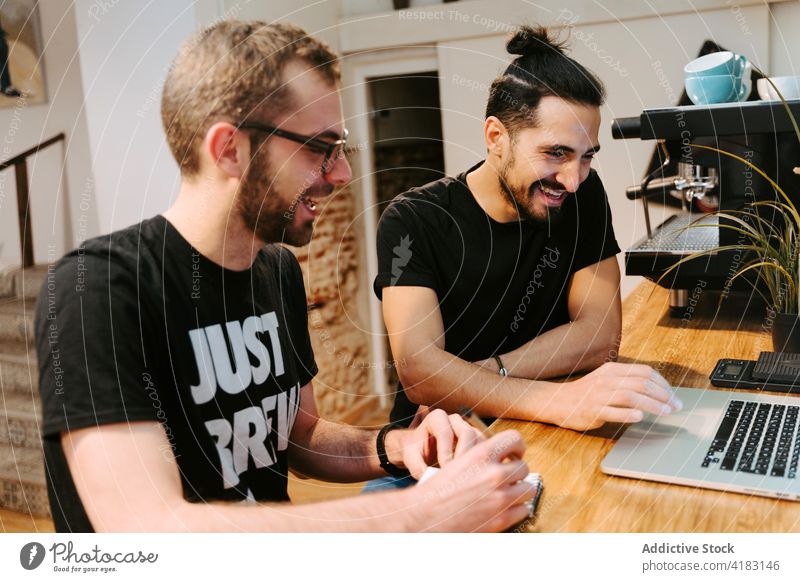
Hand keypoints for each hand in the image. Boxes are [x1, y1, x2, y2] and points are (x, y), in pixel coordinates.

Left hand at [389, 408, 484, 478]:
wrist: (424, 449)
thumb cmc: (417, 451)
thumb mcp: (411, 458)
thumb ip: (417, 467)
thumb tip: (429, 478)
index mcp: (436, 418)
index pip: (445, 432)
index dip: (445, 452)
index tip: (444, 470)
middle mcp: (454, 419)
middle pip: (467, 432)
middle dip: (464, 454)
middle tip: (460, 474)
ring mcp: (468, 427)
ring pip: (479, 439)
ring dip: (477, 458)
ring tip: (468, 476)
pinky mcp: (477, 438)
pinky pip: (486, 447)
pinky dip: (483, 460)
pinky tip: (475, 475)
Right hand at [410, 430, 536, 531]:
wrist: (425, 515)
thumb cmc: (438, 489)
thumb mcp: (459, 461)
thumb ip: (482, 457)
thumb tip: (504, 458)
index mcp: (481, 454)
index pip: (514, 439)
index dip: (518, 446)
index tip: (514, 455)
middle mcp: (494, 473)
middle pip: (523, 467)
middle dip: (517, 473)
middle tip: (509, 478)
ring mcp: (500, 497)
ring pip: (528, 489)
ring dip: (520, 491)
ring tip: (508, 493)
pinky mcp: (502, 518)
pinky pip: (523, 510)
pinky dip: (516, 509)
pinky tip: (504, 508)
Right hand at [548, 362, 681, 430]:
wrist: (557, 401)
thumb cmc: (585, 393)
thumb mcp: (605, 379)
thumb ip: (626, 381)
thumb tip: (656, 390)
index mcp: (612, 370)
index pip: (644, 372)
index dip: (663, 384)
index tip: (672, 395)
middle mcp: (606, 380)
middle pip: (642, 383)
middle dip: (663, 395)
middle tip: (676, 406)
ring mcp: (599, 395)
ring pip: (632, 396)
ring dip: (653, 405)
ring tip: (666, 412)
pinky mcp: (593, 411)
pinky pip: (614, 411)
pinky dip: (629, 414)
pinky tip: (640, 417)